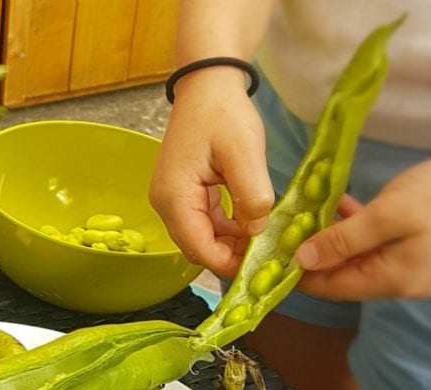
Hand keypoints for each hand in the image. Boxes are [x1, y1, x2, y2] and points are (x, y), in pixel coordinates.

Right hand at [149, 69, 273, 275]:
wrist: (207, 84)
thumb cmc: (222, 113)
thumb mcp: (245, 153)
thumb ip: (252, 197)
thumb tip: (257, 231)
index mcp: (174, 197)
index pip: (199, 249)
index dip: (229, 262)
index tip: (260, 263)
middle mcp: (165, 204)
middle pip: (197, 248)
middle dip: (230, 255)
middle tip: (265, 252)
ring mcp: (170, 200)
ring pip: (200, 238)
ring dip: (229, 242)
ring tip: (261, 236)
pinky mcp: (180, 194)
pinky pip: (202, 223)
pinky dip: (225, 228)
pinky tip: (247, 221)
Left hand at [294, 139, 430, 300]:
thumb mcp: (389, 213)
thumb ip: (344, 240)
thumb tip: (303, 260)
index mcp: (393, 281)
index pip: (331, 288)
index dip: (298, 274)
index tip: (269, 256)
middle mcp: (402, 284)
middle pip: (344, 276)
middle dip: (313, 255)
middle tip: (284, 229)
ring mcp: (414, 269)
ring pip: (359, 259)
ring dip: (334, 240)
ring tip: (307, 215)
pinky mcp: (422, 251)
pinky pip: (379, 246)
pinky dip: (358, 231)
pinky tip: (341, 208)